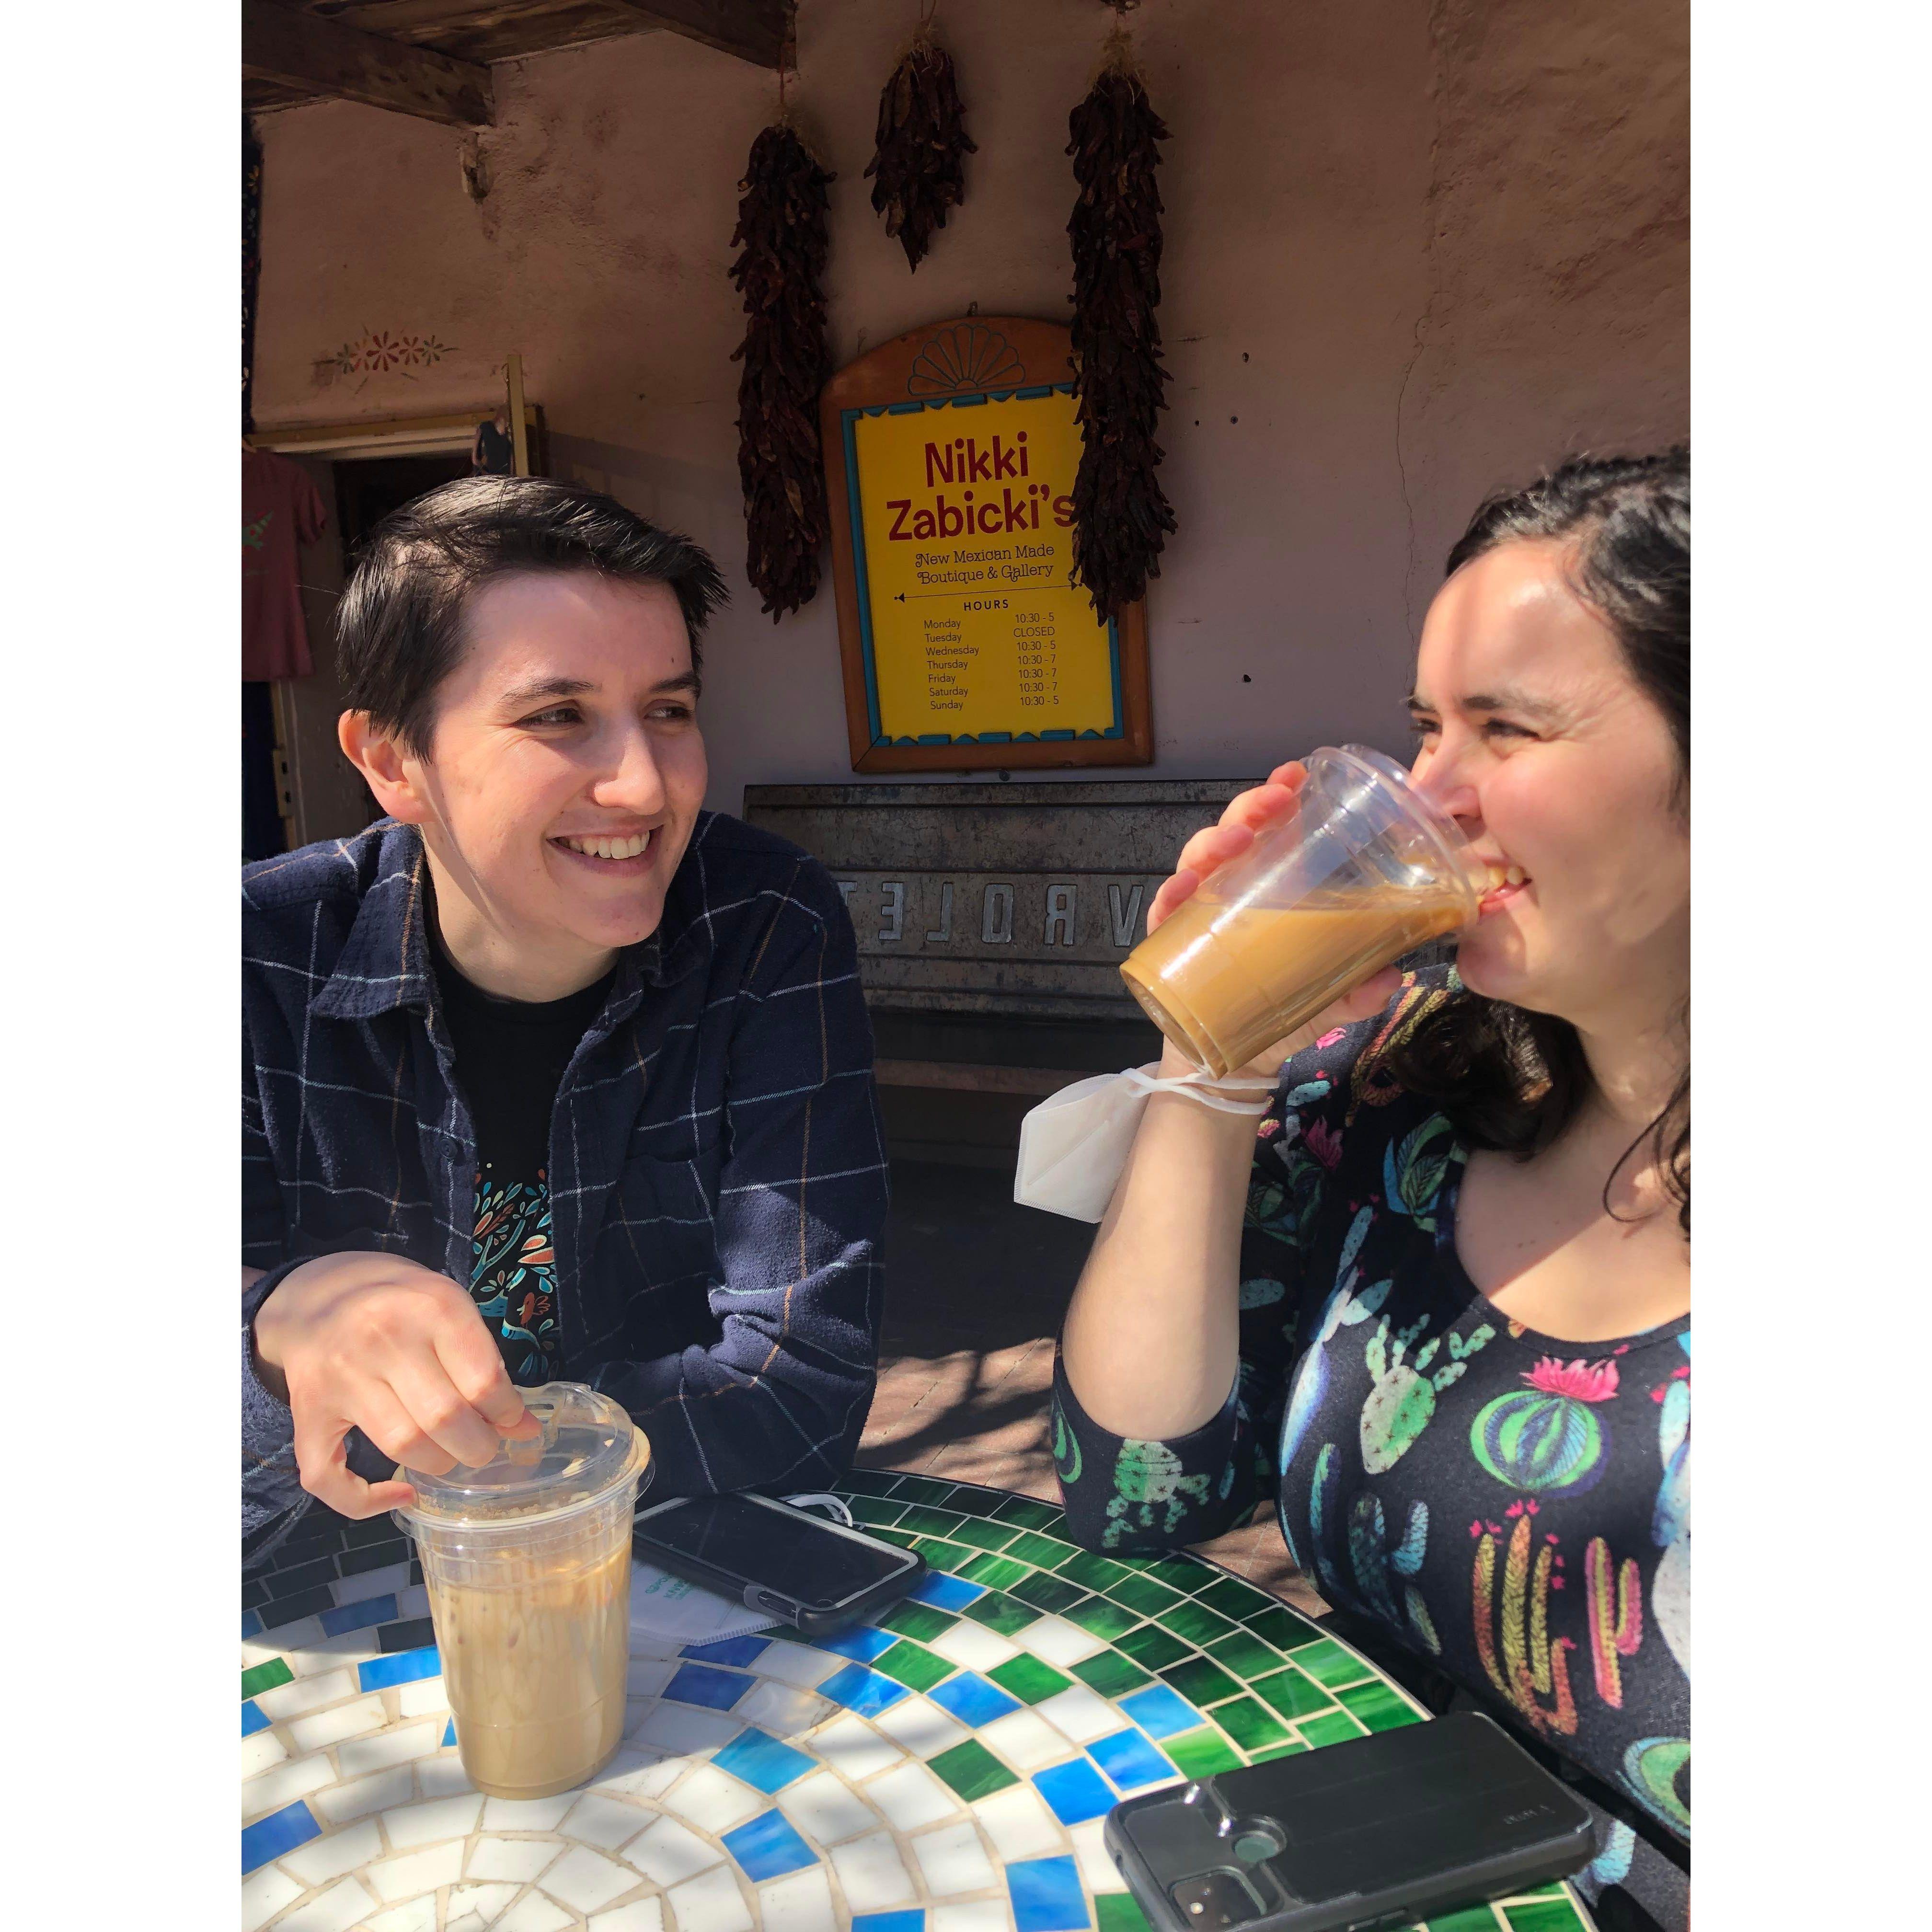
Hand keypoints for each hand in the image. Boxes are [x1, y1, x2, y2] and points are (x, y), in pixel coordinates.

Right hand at [252, 1251, 538, 1517]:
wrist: (317, 1293)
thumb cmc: (398, 1299)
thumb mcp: (450, 1308)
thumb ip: (485, 1361)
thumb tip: (524, 1428)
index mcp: (431, 1307)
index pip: (484, 1381)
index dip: (507, 1413)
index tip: (510, 1421)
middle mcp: (383, 1339)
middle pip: (445, 1419)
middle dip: (478, 1446)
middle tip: (483, 1445)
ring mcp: (340, 1377)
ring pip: (402, 1446)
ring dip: (439, 1464)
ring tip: (450, 1454)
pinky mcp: (306, 1409)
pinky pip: (327, 1475)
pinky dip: (365, 1502)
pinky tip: (401, 1494)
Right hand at [1147, 761, 1400, 1079]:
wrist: (1236, 1061)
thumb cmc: (1283, 1009)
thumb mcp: (1332, 998)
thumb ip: (1362, 989)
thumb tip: (1391, 978)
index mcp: (1272, 884)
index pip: (1274, 827)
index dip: (1280, 794)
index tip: (1295, 773)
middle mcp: (1233, 888)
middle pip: (1234, 832)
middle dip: (1250, 809)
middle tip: (1273, 803)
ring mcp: (1199, 912)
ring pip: (1197, 861)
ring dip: (1213, 844)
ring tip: (1235, 844)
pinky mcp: (1172, 943)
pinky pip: (1165, 912)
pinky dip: (1170, 896)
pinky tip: (1182, 890)